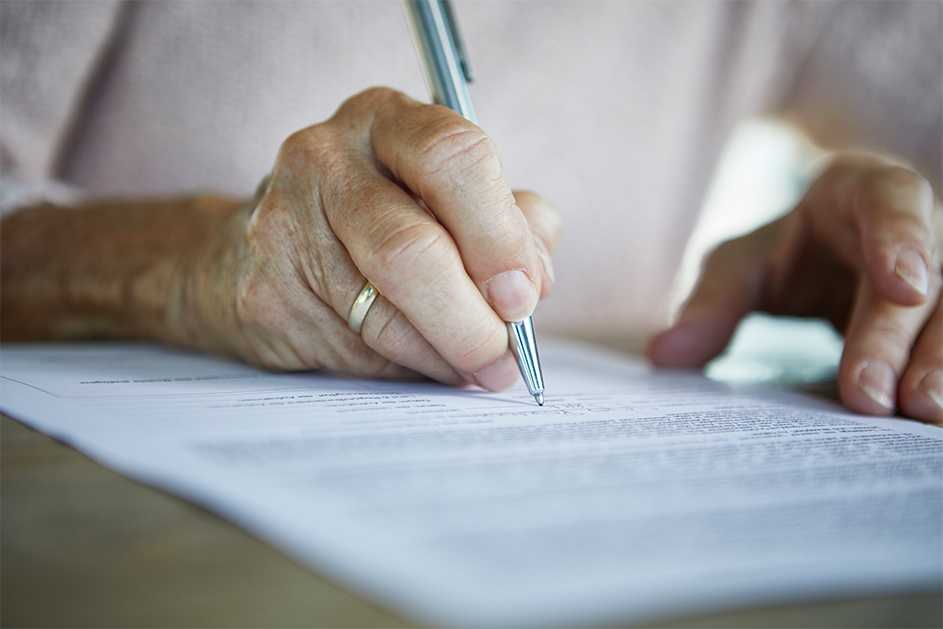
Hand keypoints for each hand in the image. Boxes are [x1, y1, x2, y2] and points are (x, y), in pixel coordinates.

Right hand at [186, 88, 558, 388]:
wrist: (263, 254)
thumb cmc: (381, 223)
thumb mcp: (451, 201)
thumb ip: (508, 225)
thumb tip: (532, 281)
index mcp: (387, 121)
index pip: (454, 157)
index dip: (498, 236)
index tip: (523, 295)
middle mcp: (326, 157)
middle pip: (412, 248)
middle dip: (472, 320)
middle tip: (504, 357)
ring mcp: (282, 222)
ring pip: (383, 315)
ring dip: (445, 355)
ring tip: (476, 368)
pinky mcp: (264, 292)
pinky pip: (354, 350)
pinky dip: (403, 369)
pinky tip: (421, 362)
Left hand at [647, 154, 941, 422]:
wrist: (824, 255)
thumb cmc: (783, 254)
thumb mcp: (740, 266)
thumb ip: (711, 303)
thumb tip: (663, 354)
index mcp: (863, 192)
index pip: (893, 199)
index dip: (902, 239)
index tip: (904, 286)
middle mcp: (922, 228)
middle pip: (930, 278)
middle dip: (899, 339)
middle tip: (871, 398)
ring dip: (941, 365)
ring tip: (921, 416)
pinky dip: (940, 376)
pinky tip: (929, 422)